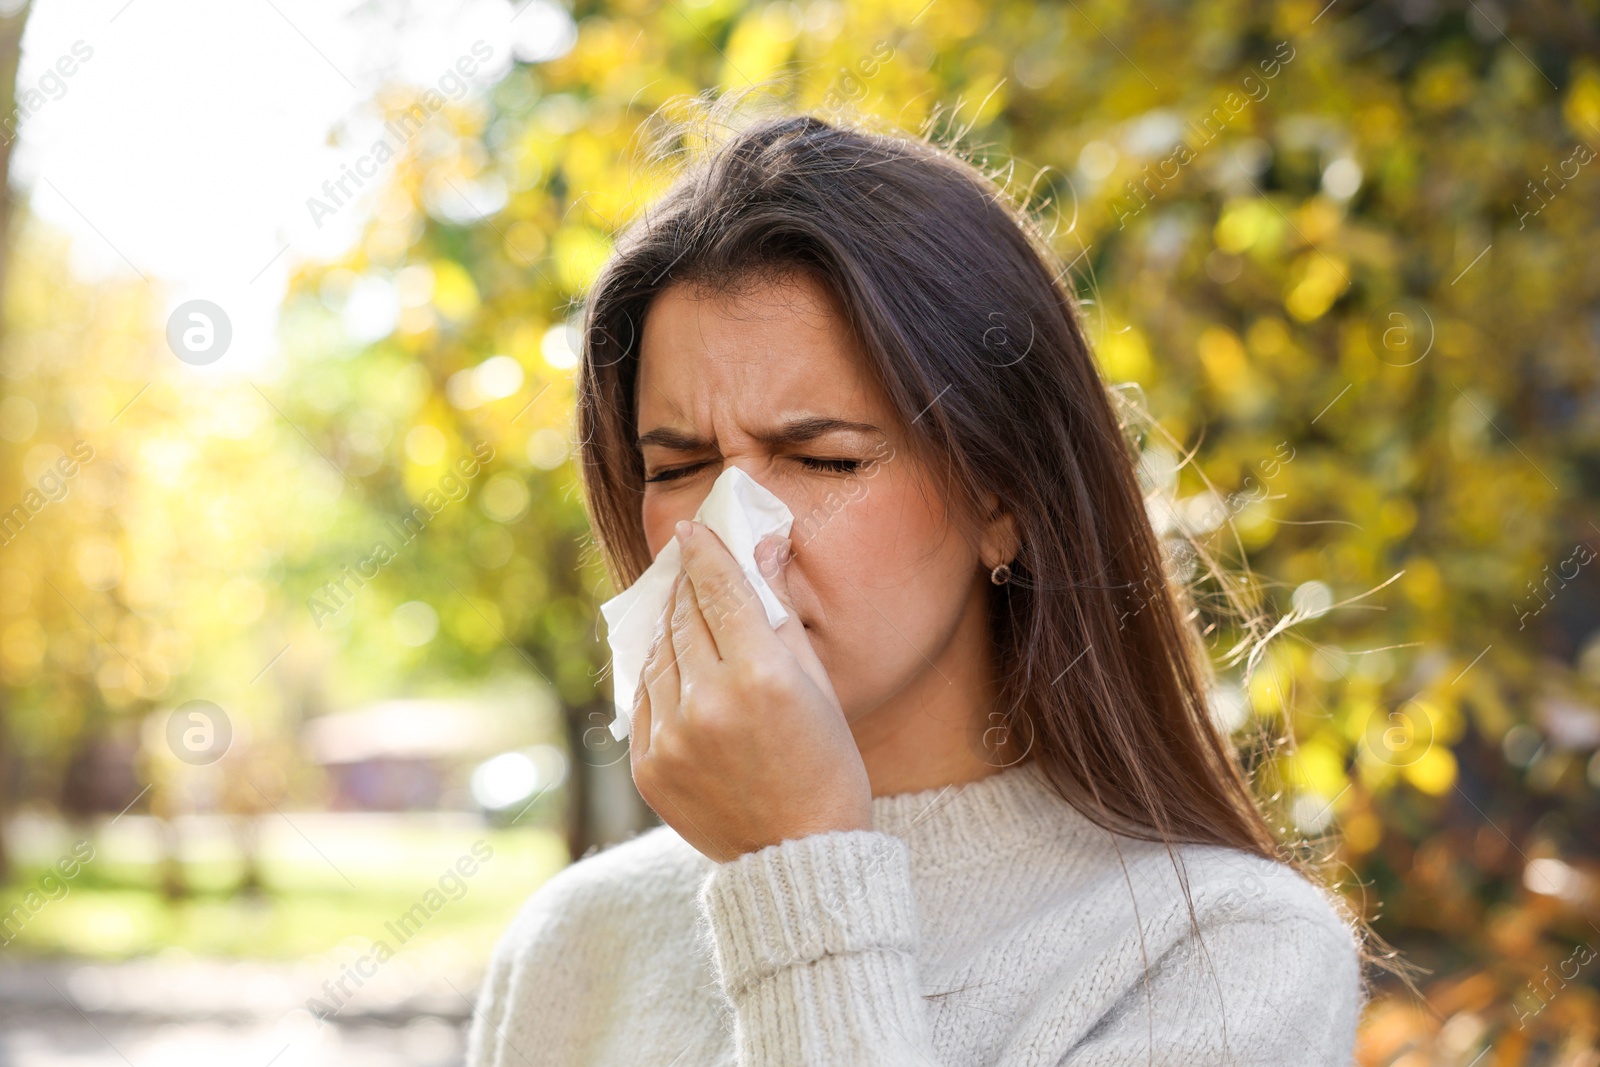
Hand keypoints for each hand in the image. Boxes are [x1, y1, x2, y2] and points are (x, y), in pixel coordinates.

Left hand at [628, 519, 872, 861]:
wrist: (800, 857)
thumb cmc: (826, 766)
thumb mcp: (818, 685)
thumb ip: (780, 612)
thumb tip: (763, 548)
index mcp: (761, 676)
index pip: (720, 591)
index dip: (705, 553)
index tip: (692, 531)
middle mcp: (709, 702)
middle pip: (686, 618)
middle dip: (689, 587)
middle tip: (691, 565)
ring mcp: (673, 738)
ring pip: (659, 656)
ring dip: (671, 630)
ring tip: (686, 617)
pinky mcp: (649, 768)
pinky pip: (646, 701)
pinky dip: (659, 677)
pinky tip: (676, 668)